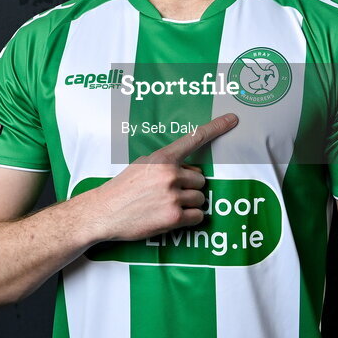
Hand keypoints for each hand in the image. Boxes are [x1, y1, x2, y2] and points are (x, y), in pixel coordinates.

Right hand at [89, 113, 238, 241]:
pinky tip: (173, 217)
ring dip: (190, 204)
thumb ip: (167, 163)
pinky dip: (190, 218)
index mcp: (162, 158)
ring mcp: (173, 195)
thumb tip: (191, 170)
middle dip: (190, 187)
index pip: (194, 138)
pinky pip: (198, 216)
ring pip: (201, 198)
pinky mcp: (174, 216)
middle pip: (201, 180)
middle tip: (169, 193)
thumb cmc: (123, 188)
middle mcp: (170, 174)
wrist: (104, 212)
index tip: (232, 119)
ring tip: (167, 205)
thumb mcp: (143, 165)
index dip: (216, 127)